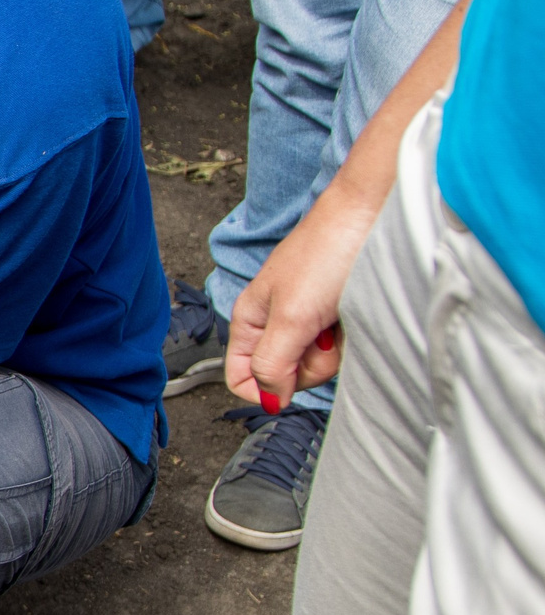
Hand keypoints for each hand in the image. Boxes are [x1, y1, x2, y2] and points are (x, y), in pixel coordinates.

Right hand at [225, 190, 376, 409]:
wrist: (373, 214)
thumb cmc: (328, 251)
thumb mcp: (291, 317)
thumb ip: (273, 363)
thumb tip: (271, 400)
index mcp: (251, 321)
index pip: (241, 379)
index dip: (268, 388)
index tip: (292, 375)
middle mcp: (276, 323)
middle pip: (286, 376)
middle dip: (309, 363)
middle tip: (320, 333)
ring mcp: (309, 320)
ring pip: (318, 364)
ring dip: (335, 348)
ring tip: (339, 315)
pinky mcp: (337, 315)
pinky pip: (343, 346)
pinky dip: (353, 335)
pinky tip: (355, 312)